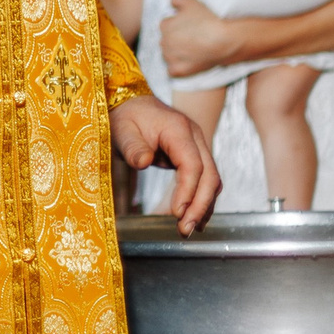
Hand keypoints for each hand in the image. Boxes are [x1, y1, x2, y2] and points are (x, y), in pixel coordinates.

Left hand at [110, 96, 219, 234]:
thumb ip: (133, 148)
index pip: (193, 164)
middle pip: (210, 175)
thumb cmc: (125, 117)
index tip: (176, 213)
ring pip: (211, 179)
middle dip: (200, 205)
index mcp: (179, 130)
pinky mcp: (193, 155)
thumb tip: (143, 163)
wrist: (130, 104)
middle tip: (185, 229)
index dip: (188, 190)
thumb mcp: (122, 131)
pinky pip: (204, 179)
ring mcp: (197, 145)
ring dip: (203, 206)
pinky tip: (194, 218)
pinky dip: (201, 199)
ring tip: (188, 229)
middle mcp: (194, 137)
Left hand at [157, 0, 242, 79]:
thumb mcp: (192, 2)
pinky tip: (189, 63)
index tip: (190, 29)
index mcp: (165, 25)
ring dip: (176, 54)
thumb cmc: (208, 20)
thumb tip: (171, 2)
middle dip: (176, 40)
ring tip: (193, 51)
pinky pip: (172, 70)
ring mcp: (170, 57)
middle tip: (192, 40)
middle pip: (166, 41)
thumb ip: (177, 0)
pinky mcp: (177, 70)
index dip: (178, 27)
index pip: (166, 26)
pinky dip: (178, 68)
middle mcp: (164, 41)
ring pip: (168, 56)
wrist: (223, 41)